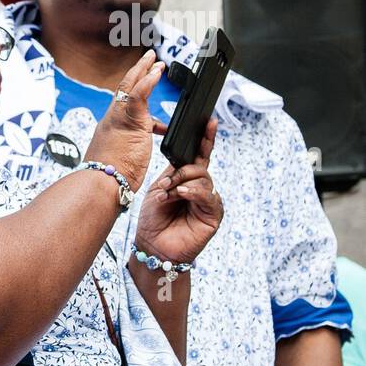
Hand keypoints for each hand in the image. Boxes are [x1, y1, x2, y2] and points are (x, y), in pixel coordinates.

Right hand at [84, 49, 164, 190]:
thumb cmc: (111, 179)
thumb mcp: (124, 158)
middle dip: (137, 72)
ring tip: (157, 61)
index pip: (122, 103)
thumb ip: (134, 146)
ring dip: (145, 71)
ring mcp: (118, 118)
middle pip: (123, 88)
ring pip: (130, 86)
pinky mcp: (129, 120)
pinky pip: (138, 94)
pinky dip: (148, 80)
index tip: (142, 78)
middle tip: (149, 58)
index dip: (132, 89)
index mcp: (111, 129)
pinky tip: (157, 71)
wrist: (102, 185)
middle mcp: (111, 120)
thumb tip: (143, 142)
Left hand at [135, 117, 222, 265]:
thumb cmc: (153, 219)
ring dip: (183, 183)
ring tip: (168, 193)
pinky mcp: (213, 215)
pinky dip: (193, 192)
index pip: (200, 155)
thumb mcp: (160, 189)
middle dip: (182, 171)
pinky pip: (209, 196)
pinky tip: (182, 194)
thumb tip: (183, 162)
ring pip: (204, 179)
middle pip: (200, 166)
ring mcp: (208, 201)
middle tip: (165, 183)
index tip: (209, 121)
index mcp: (187, 179)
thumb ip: (174, 173)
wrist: (151, 244)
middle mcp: (200, 188)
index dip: (205, 139)